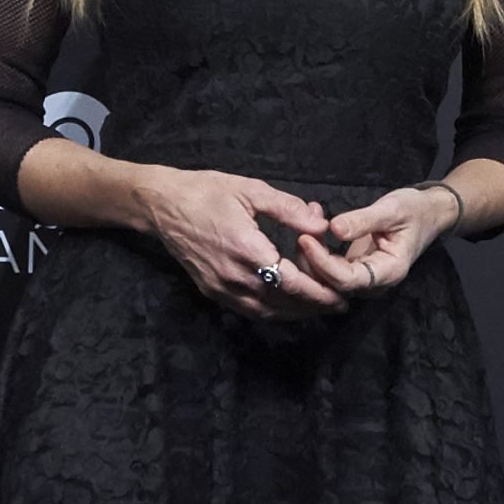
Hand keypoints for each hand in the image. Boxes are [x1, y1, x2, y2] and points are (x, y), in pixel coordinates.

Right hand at [142, 168, 352, 320]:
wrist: (161, 205)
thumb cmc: (206, 192)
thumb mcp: (251, 190)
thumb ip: (289, 210)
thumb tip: (322, 226)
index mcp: (247, 249)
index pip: (292, 282)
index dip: (320, 292)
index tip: (342, 294)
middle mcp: (234, 276)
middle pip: (283, 302)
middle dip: (314, 306)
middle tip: (340, 304)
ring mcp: (221, 287)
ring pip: (267, 311)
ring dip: (295, 313)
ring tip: (319, 307)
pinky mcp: (212, 291)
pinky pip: (249, 309)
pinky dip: (272, 311)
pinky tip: (286, 304)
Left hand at [292, 182, 458, 302]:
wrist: (427, 213)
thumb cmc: (414, 211)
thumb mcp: (392, 210)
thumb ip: (363, 221)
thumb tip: (334, 228)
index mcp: (388, 272)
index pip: (348, 280)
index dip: (324, 263)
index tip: (305, 239)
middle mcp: (374, 282)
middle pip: (333, 285)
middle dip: (311, 261)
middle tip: (300, 230)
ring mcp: (362, 278)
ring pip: (327, 279)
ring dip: (311, 254)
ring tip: (307, 220)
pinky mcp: (353, 268)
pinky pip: (328, 266)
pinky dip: (317, 248)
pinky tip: (312, 223)